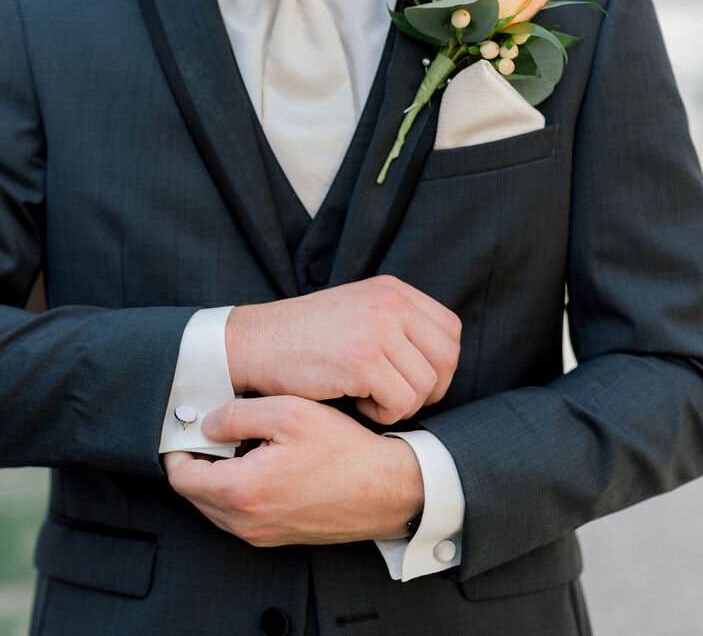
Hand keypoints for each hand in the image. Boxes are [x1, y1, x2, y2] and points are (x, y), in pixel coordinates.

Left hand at [164, 396, 423, 546]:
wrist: (388, 491)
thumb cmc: (344, 451)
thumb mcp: (290, 414)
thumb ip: (237, 414)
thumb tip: (206, 423)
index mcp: (241, 491)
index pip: (180, 475)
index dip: (179, 446)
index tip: (190, 425)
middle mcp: (245, 523)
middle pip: (192, 492)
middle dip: (197, 460)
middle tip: (217, 431)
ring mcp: (260, 535)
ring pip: (213, 504)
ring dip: (218, 475)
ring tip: (245, 445)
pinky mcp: (275, 537)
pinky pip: (238, 514)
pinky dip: (238, 490)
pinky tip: (263, 463)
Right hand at [226, 276, 460, 423]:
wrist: (253, 343)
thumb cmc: (301, 339)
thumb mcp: (356, 311)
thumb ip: (396, 323)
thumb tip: (439, 362)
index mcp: (391, 289)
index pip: (449, 330)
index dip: (439, 364)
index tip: (413, 380)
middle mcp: (390, 303)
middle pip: (446, 358)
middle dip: (428, 389)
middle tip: (394, 398)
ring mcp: (378, 329)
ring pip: (426, 385)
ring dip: (400, 403)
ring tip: (366, 397)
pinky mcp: (363, 360)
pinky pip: (401, 402)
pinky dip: (382, 414)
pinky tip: (355, 402)